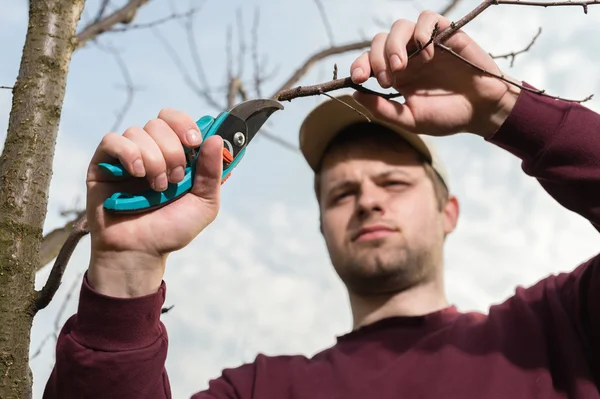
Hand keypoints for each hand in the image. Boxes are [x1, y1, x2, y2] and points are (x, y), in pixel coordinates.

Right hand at [85, 109, 223, 296]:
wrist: (140, 252)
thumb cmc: (171, 229)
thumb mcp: (204, 203)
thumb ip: (213, 172)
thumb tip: (218, 138)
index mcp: (174, 154)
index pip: (177, 120)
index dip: (186, 125)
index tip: (194, 143)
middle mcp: (150, 150)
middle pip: (159, 122)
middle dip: (172, 150)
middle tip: (175, 178)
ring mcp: (125, 156)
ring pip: (138, 131)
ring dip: (153, 159)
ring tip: (156, 188)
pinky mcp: (103, 164)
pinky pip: (113, 140)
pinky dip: (129, 154)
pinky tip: (137, 174)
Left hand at [350, 11, 520, 137]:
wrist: (482, 112)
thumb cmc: (447, 116)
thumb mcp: (411, 120)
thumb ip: (384, 109)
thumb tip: (354, 94)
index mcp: (396, 76)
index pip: (369, 61)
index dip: (359, 66)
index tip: (359, 79)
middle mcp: (408, 56)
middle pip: (379, 41)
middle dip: (376, 59)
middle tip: (389, 80)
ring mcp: (426, 44)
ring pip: (400, 26)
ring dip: (394, 45)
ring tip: (402, 66)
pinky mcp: (446, 34)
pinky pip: (427, 19)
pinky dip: (422, 33)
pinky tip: (427, 56)